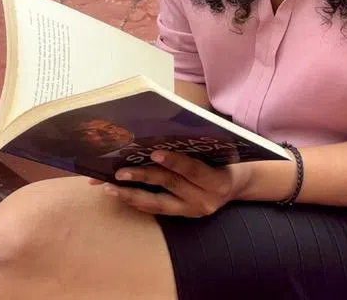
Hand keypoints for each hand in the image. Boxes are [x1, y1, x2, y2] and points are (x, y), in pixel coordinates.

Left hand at [88, 151, 250, 217]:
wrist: (236, 185)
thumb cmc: (224, 160)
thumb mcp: (219, 152)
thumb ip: (197, 146)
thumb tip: (164, 130)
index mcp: (217, 182)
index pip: (193, 170)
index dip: (174, 162)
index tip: (154, 153)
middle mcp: (205, 200)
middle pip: (171, 186)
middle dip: (143, 177)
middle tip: (120, 172)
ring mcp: (192, 211)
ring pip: (158, 203)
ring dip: (132, 194)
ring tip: (110, 187)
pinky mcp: (182, 216)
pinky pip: (156, 209)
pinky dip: (137, 201)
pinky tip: (120, 194)